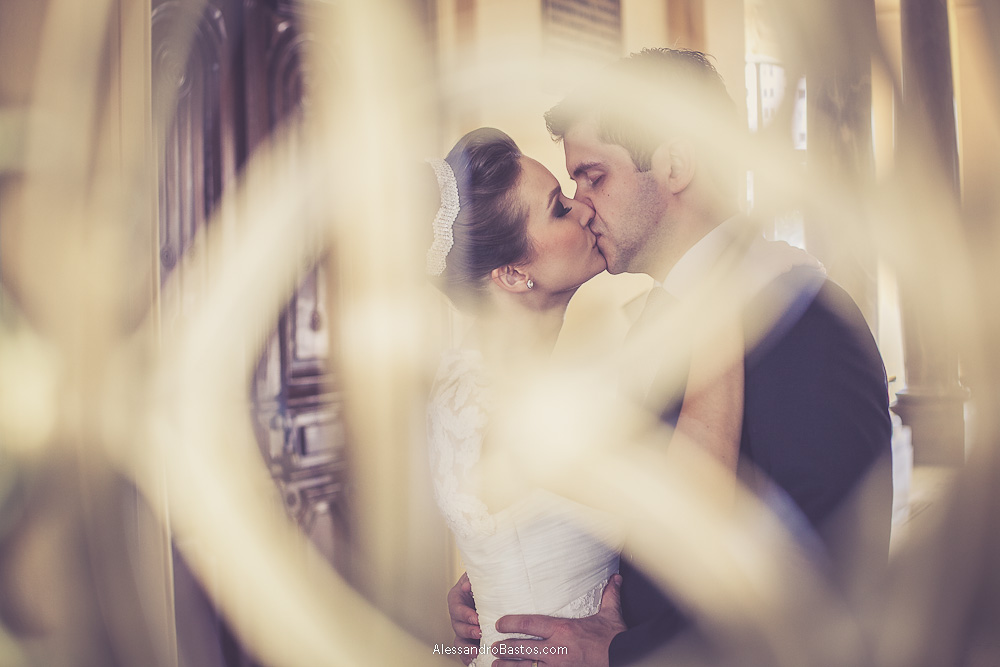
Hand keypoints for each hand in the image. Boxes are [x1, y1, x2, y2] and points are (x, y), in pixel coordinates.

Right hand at [448, 572, 481, 664]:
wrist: (491, 592)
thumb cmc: (484, 584)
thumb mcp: (478, 578)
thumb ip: (473, 579)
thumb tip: (468, 586)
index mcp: (457, 599)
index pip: (456, 608)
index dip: (465, 615)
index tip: (476, 618)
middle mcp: (458, 616)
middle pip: (457, 626)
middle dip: (468, 631)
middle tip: (480, 633)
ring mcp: (462, 629)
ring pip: (459, 641)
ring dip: (467, 647)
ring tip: (477, 651)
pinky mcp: (469, 641)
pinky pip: (464, 652)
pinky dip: (468, 657)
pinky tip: (477, 659)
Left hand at [490, 574, 624, 666]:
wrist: (624, 658)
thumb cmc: (614, 639)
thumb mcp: (610, 615)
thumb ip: (608, 596)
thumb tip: (615, 579)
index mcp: (563, 629)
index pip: (530, 624)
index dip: (511, 623)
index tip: (500, 623)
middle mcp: (556, 648)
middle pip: (522, 647)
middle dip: (506, 647)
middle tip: (494, 645)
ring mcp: (558, 666)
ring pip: (526, 666)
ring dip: (509, 665)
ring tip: (496, 663)